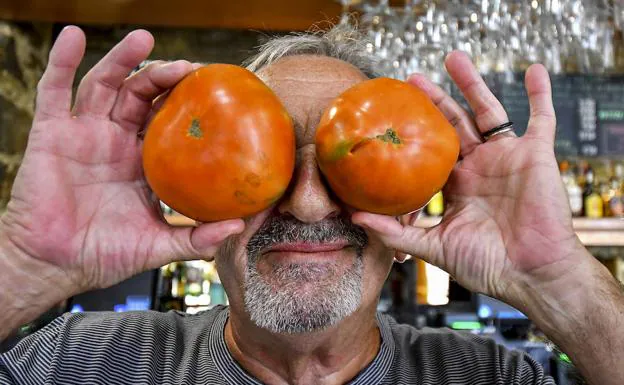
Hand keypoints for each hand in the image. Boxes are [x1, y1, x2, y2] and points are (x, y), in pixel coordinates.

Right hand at [0, 26, 243, 293]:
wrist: (55, 266)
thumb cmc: (104, 255)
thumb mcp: (158, 245)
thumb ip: (196, 238)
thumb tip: (238, 227)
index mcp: (144, 161)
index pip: (169, 120)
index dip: (188, 102)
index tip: (216, 89)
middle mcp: (116, 141)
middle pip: (142, 94)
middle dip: (164, 76)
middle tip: (191, 68)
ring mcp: (84, 134)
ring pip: (105, 84)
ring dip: (123, 59)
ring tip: (143, 38)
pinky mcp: (52, 133)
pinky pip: (54, 91)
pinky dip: (61, 61)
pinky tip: (73, 37)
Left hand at [352, 51, 588, 308]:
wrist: (532, 275)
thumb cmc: (487, 265)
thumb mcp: (434, 248)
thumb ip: (396, 233)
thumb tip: (354, 217)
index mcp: (458, 185)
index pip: (431, 150)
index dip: (414, 132)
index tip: (391, 114)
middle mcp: (480, 167)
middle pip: (454, 123)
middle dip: (435, 99)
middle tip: (411, 79)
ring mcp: (508, 158)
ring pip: (488, 111)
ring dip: (472, 84)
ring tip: (453, 57)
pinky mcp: (536, 155)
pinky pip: (543, 117)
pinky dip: (540, 94)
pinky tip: (535, 70)